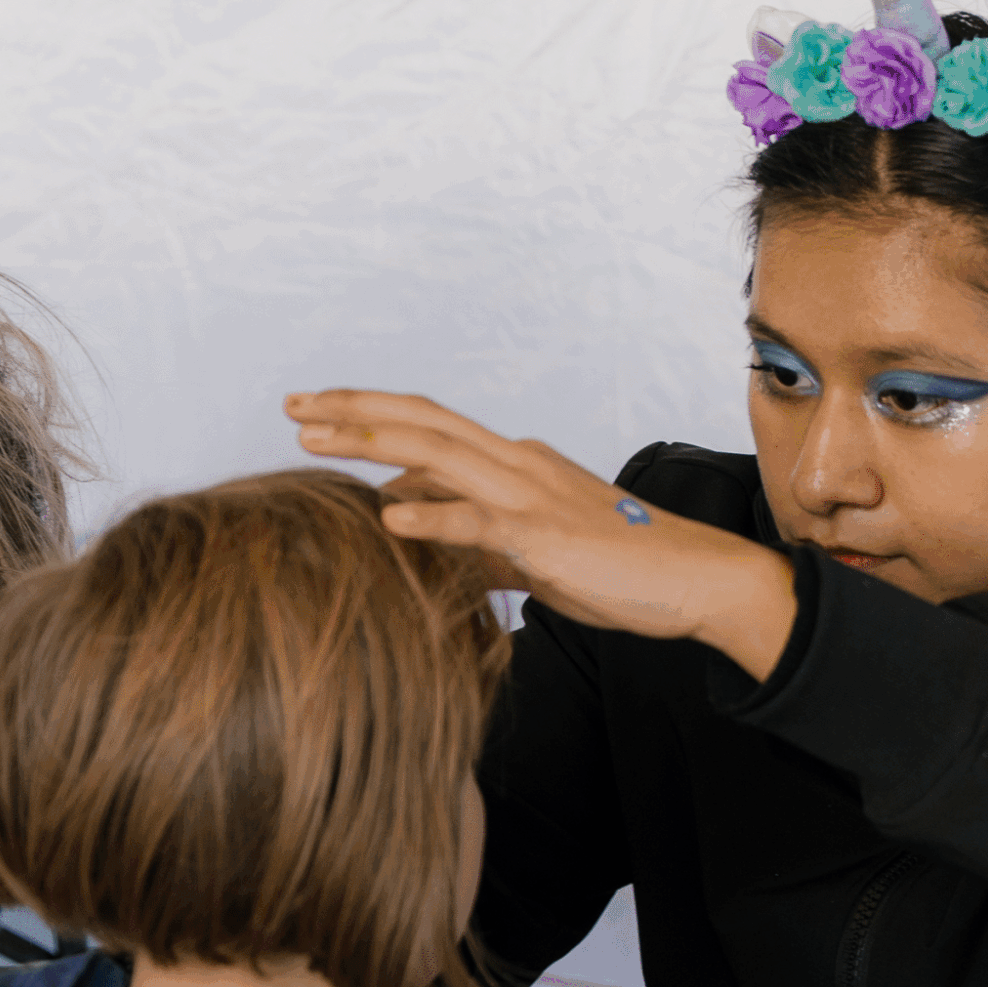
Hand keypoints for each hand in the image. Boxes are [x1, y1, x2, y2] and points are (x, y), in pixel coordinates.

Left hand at [286, 389, 799, 681]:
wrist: (695, 580)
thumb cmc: (617, 568)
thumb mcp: (530, 549)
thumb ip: (474, 540)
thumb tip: (420, 536)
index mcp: (513, 463)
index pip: (430, 427)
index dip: (371, 416)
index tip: (315, 416)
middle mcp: (516, 464)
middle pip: (422, 421)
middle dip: (353, 410)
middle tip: (292, 407)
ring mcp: (530, 495)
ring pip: (438, 453)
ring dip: (370, 442)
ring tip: (311, 439)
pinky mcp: (544, 537)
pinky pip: (478, 522)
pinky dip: (430, 514)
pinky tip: (385, 516)